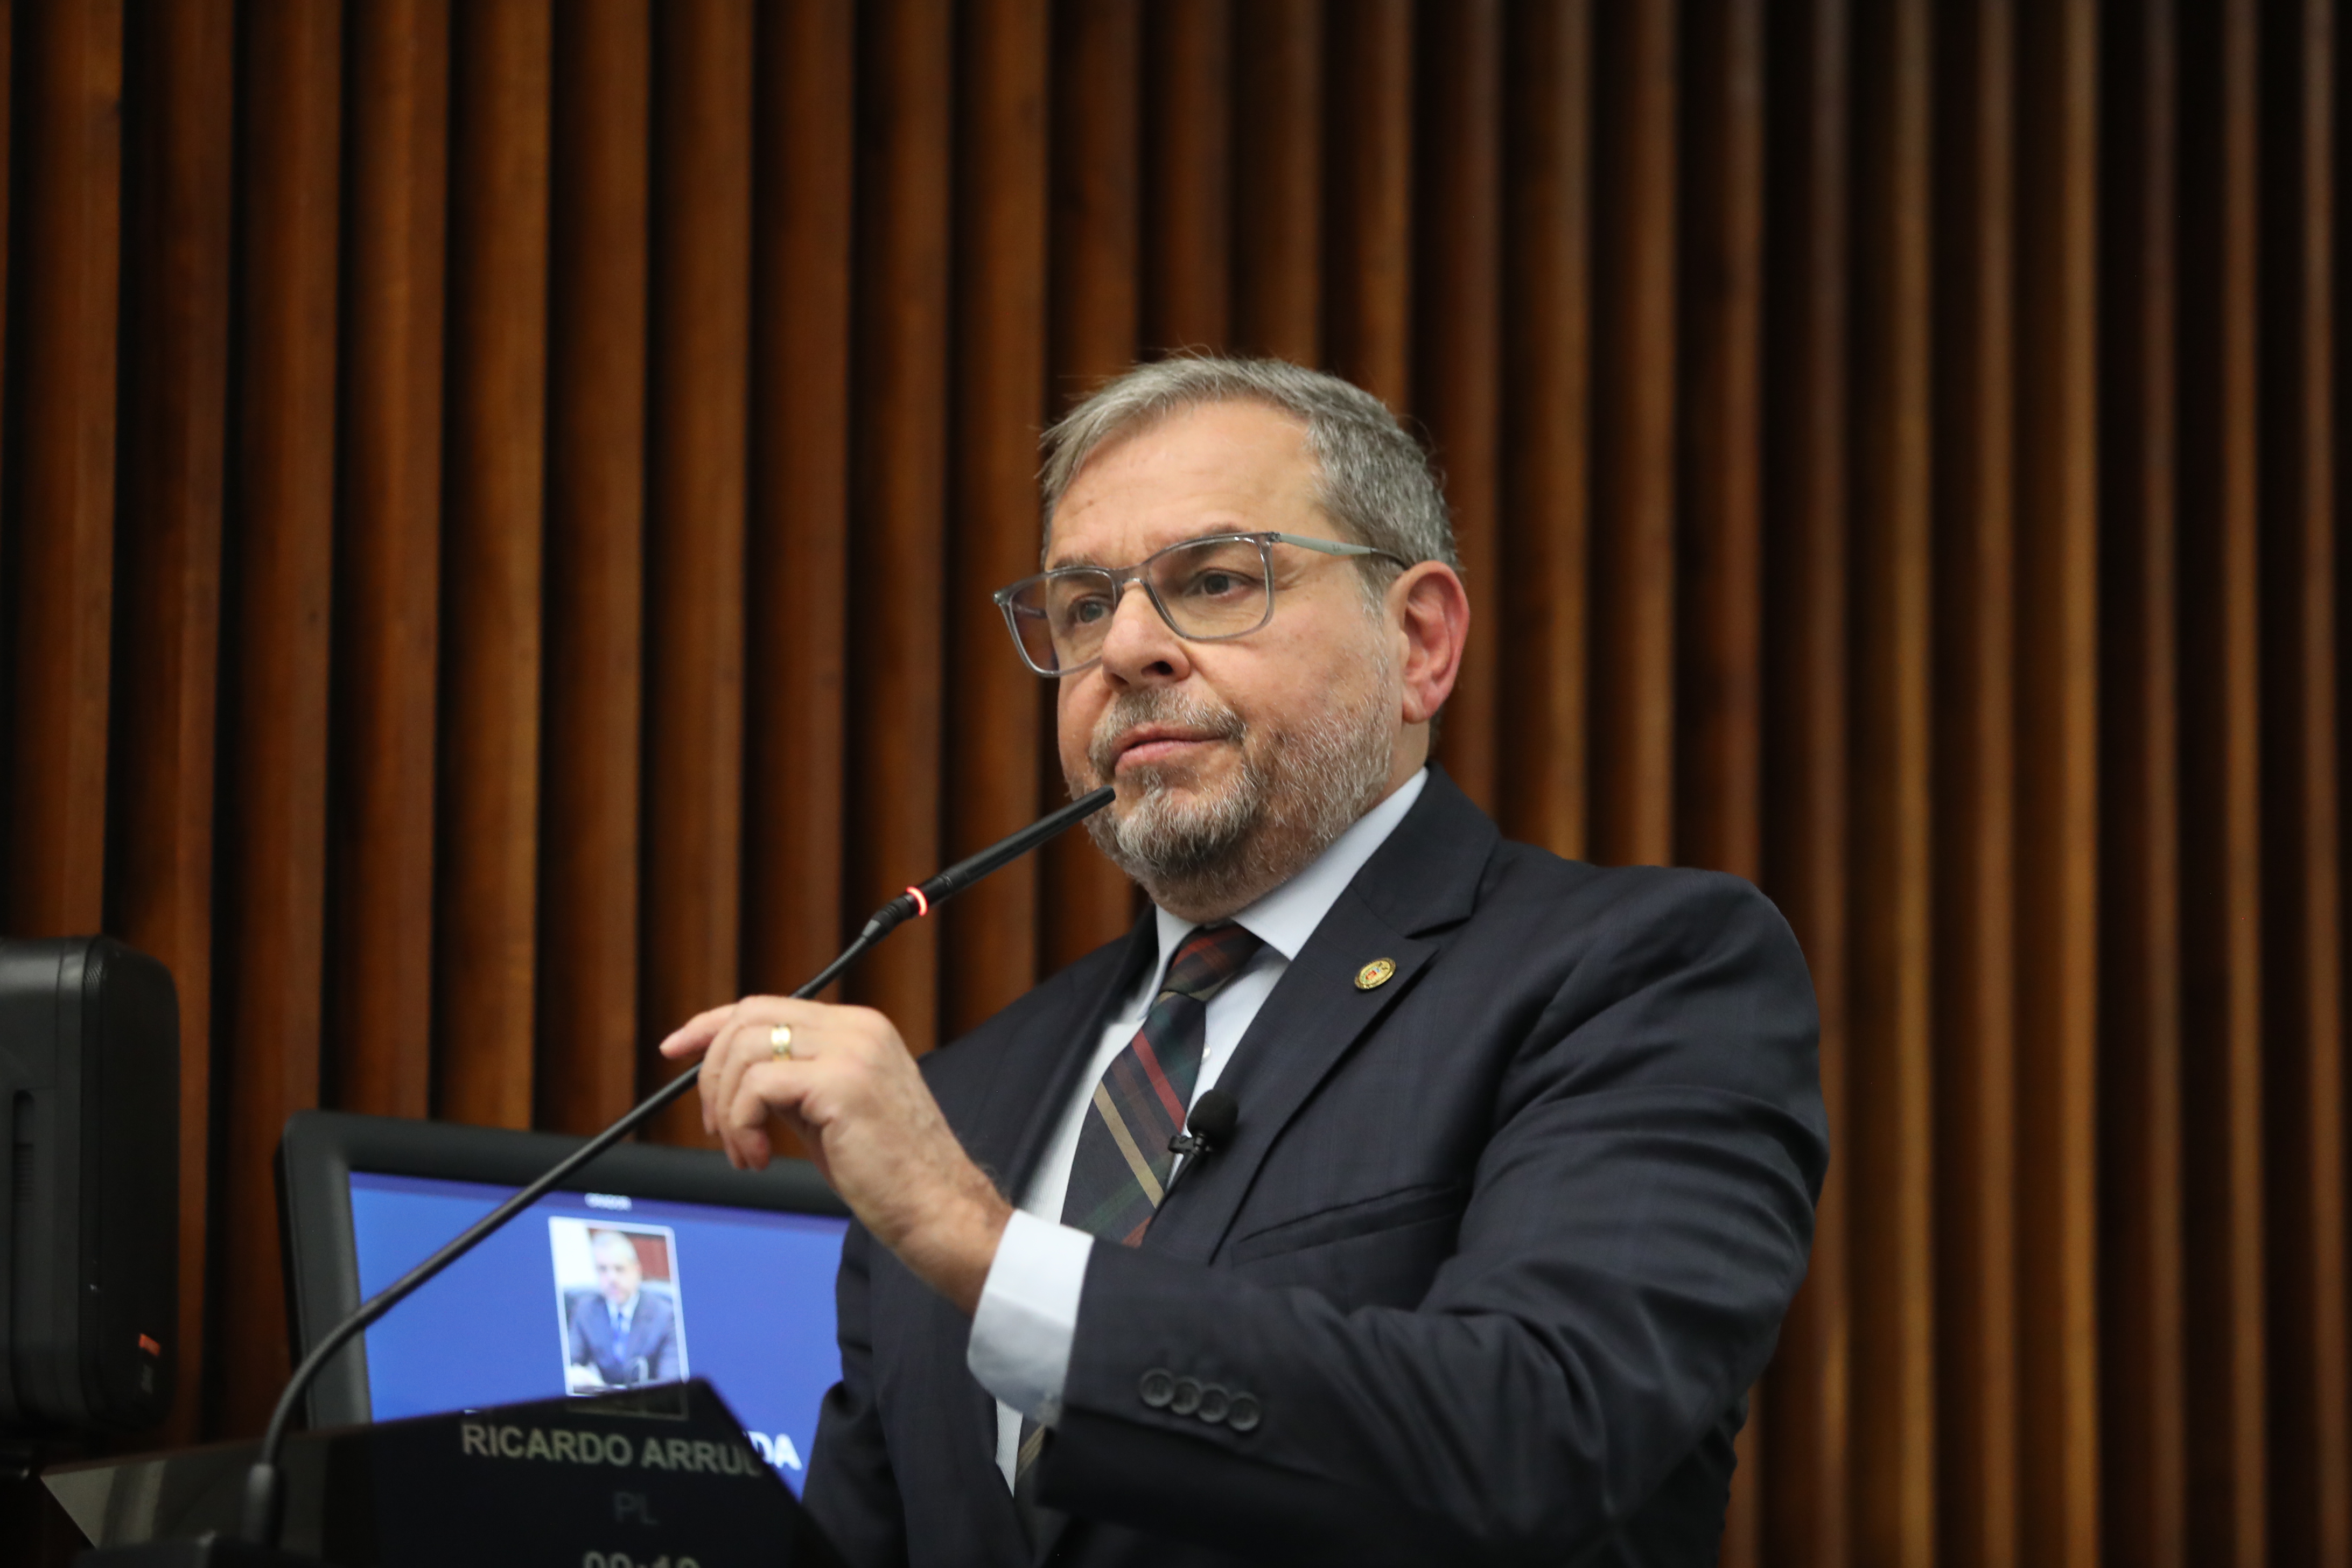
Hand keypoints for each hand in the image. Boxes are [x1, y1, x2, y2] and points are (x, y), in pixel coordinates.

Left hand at [657, 998, 1011, 1313]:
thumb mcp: (831, 1111)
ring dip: (726, 1109)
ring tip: (743, 1152)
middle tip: (715, 1128)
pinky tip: (759, 1160)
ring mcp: (852, 1050)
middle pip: (748, 1019)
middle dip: (711, 1074)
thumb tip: (733, 1075)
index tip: (675, 1050)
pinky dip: (741, 1126)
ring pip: (746, 1052)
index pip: (765, 1006)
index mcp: (859, 1027)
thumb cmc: (889, 1173)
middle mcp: (858, 1027)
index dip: (710, 1025)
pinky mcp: (841, 1082)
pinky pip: (757, 1087)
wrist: (937, 1208)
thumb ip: (792, 1082)